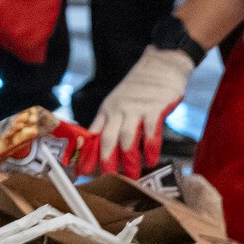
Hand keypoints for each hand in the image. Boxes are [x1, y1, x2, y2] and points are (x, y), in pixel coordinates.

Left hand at [89, 45, 192, 178]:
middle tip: (107, 180)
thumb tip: (99, 150)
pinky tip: (151, 159)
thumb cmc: (139, 89)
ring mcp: (136, 108)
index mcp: (107, 111)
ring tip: (132, 176)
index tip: (81, 172)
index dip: (87, 155)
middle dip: (105, 161)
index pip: (93, 135)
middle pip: (107, 138)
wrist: (162, 64)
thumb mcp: (117, 104)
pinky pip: (150, 130)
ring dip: (129, 159)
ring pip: (127, 137)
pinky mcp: (155, 107)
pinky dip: (150, 147)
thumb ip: (110, 124)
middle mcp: (118, 110)